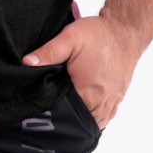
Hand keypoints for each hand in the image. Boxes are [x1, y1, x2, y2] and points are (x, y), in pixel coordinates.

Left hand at [22, 13, 143, 129]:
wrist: (125, 29)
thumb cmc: (98, 34)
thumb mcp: (70, 37)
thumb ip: (48, 52)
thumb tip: (27, 63)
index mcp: (89, 91)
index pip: (68, 115)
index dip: (54, 116)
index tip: (41, 112)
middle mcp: (103, 99)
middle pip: (81, 123)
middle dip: (66, 122)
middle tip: (49, 117)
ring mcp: (113, 100)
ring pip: (95, 122)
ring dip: (81, 122)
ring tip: (64, 118)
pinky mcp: (118, 96)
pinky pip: (105, 117)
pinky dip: (94, 118)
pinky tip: (83, 115)